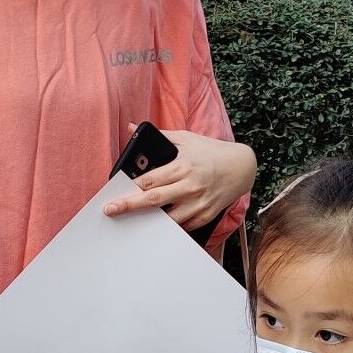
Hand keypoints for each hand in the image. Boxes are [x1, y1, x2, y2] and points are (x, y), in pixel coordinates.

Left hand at [102, 130, 255, 228]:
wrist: (242, 167)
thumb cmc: (211, 152)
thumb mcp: (186, 139)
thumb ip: (158, 136)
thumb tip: (131, 127)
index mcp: (182, 166)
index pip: (150, 180)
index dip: (130, 188)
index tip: (114, 194)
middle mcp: (190, 186)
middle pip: (153, 200)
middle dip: (129, 206)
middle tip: (110, 211)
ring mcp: (198, 203)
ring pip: (168, 218)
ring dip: (149, 221)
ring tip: (134, 222)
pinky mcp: (205, 215)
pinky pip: (182, 226)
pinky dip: (169, 225)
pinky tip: (158, 224)